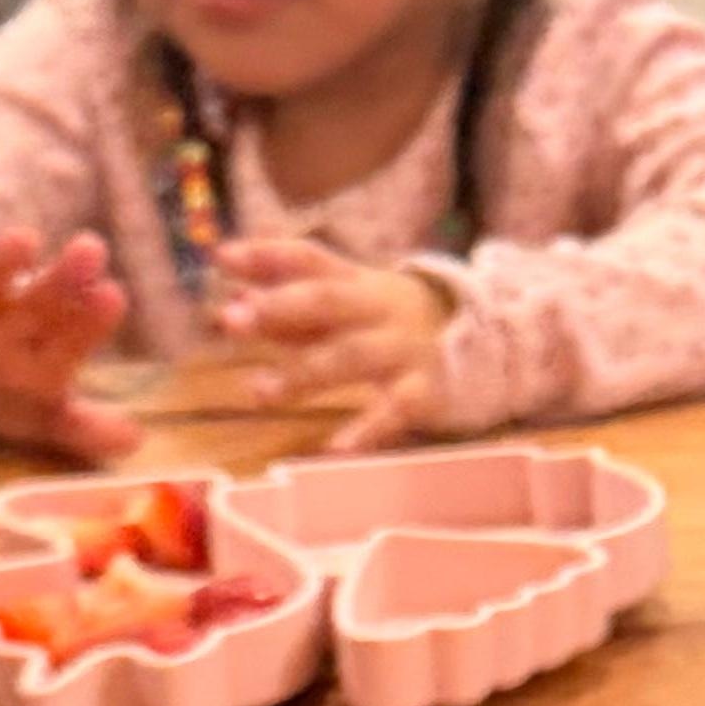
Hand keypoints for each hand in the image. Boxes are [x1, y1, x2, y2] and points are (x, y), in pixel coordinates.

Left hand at [0, 191, 136, 461]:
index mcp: (32, 378)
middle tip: (90, 248)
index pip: (66, 349)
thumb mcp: (47, 415)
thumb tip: (136, 440)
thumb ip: (89, 427)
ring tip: (23, 240)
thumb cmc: (5, 385)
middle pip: (33, 313)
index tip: (114, 293)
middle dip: (61, 282)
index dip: (89, 325)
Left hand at [212, 235, 460, 450]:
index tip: (222, 257)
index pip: (308, 259)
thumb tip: (232, 303)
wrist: (482, 342)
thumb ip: (290, 310)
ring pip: (352, 356)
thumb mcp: (345, 308)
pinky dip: (366, 430)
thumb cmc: (387, 327)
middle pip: (327, 300)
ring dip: (304, 373)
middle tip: (232, 320)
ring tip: (259, 392)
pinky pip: (394, 410)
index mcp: (354, 283)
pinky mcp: (423, 391)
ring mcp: (401, 349)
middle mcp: (377, 309)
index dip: (266, 256)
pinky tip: (336, 449)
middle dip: (279, 307)